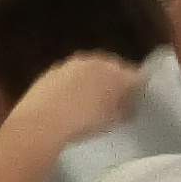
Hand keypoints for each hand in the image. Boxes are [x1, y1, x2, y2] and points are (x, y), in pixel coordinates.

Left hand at [8, 53, 142, 148]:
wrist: (42, 120)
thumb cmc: (84, 121)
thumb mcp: (113, 119)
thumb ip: (126, 109)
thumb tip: (128, 107)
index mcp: (116, 70)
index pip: (135, 77)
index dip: (138, 91)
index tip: (137, 102)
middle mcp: (94, 60)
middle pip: (111, 70)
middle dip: (114, 84)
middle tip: (116, 103)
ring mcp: (71, 64)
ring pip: (89, 71)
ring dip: (92, 83)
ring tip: (91, 104)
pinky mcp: (51, 71)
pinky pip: (70, 77)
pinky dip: (73, 86)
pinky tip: (70, 103)